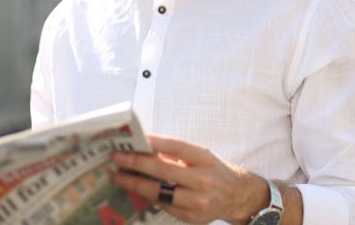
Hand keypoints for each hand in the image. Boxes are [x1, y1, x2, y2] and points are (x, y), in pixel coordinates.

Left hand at [112, 134, 268, 223]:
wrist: (236, 196)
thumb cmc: (213, 170)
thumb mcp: (200, 157)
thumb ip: (175, 154)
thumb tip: (145, 148)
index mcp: (205, 159)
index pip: (178, 147)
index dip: (156, 142)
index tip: (137, 138)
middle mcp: (203, 180)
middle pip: (164, 171)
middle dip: (137, 163)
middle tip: (118, 157)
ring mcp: (197, 201)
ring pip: (160, 192)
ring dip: (136, 183)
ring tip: (119, 177)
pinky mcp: (191, 218)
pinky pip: (164, 205)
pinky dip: (148, 196)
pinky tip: (135, 189)